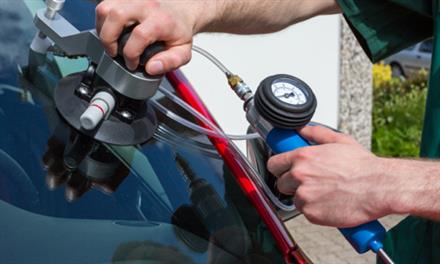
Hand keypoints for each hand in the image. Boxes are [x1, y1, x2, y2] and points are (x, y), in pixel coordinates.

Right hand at [96, 0, 206, 73]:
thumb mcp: (182, 52)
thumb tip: (151, 68)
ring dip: (103, 29)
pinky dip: (102, 21)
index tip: (133, 64)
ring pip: (106, 9)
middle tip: (114, 53)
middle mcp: (147, 5)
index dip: (131, 54)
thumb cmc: (178, 31)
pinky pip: (104, 5)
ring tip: (111, 42)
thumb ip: (170, 62)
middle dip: (109, 39)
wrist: (181, 11)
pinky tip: (111, 32)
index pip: (139, 35)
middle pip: (117, 16)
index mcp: (162, 20)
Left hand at [267, 126, 389, 226]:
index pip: (273, 164)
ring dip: (306, 198)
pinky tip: (330, 203)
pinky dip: (316, 210)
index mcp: (302, 157)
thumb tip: (302, 129)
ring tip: (325, 193)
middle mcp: (299, 176)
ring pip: (295, 199)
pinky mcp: (312, 214)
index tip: (283, 170)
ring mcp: (304, 196)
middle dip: (292, 184)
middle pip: (281, 183)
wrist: (379, 187)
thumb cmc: (363, 166)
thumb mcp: (339, 141)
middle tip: (310, 183)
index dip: (279, 168)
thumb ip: (316, 133)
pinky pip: (307, 213)